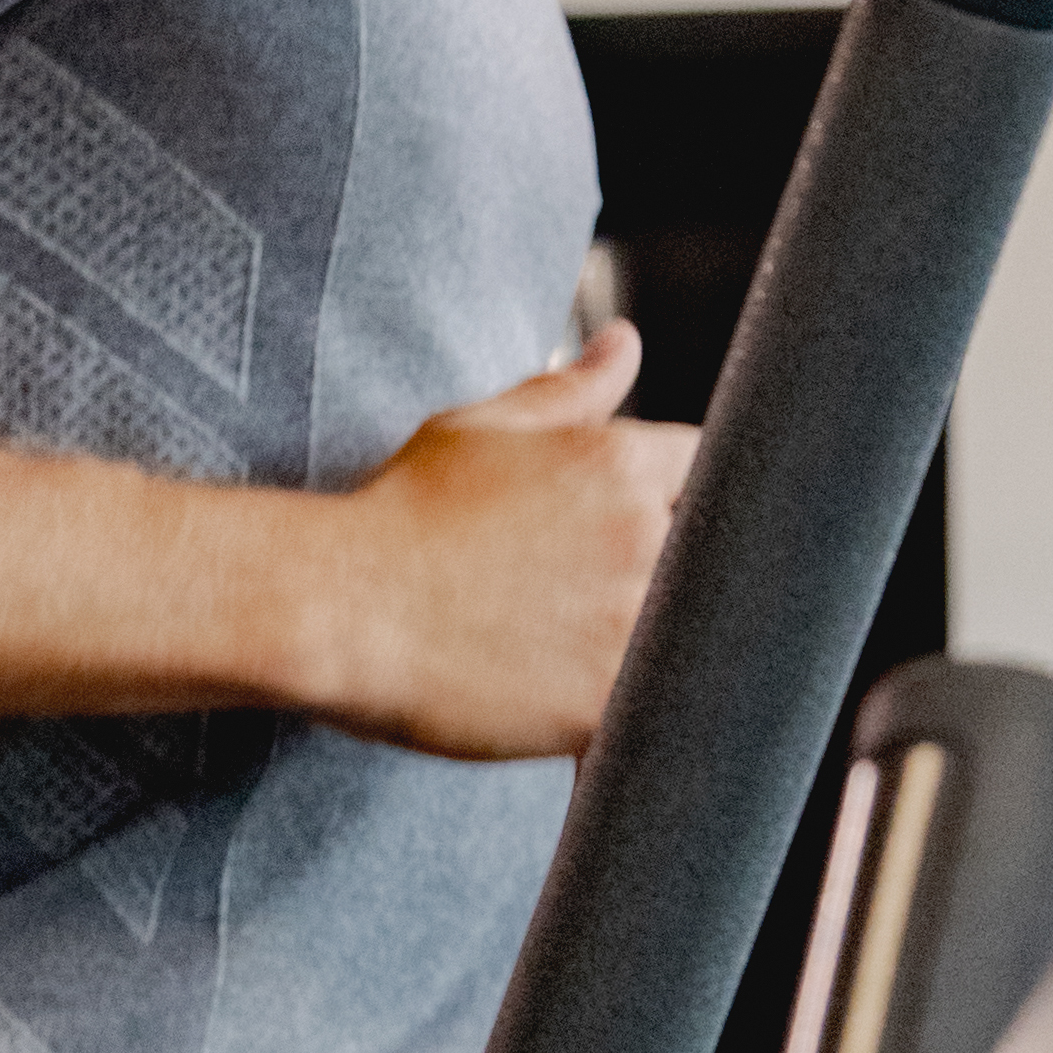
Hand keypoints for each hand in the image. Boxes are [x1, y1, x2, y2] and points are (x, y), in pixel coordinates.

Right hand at [303, 323, 691, 757]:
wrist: (340, 609)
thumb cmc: (402, 514)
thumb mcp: (483, 429)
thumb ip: (571, 392)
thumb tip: (624, 343)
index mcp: (619, 463)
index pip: (709, 469)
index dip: (681, 498)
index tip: (641, 521)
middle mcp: (639, 538)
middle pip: (713, 556)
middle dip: (672, 569)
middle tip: (591, 590)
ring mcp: (629, 625)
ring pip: (689, 636)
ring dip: (654, 639)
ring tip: (573, 644)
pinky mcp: (605, 703)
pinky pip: (652, 709)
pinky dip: (631, 707)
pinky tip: (572, 694)